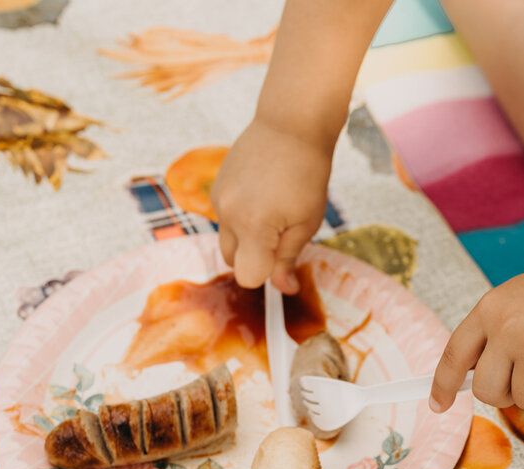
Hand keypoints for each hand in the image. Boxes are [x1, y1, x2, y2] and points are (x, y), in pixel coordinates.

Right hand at [212, 119, 331, 292]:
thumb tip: (283, 290)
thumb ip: (289, 258)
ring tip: (274, 210)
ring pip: (228, 241)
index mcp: (254, 227)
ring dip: (248, 239)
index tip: (284, 260)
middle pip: (234, 263)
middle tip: (283, 233)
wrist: (290, 124)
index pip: (248, 277)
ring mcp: (219, 200)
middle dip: (256, 259)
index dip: (267, 275)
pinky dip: (241, 218)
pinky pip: (225, 218)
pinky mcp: (216, 187)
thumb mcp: (307, 221)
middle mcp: (229, 215)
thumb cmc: (307, 173)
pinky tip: (262, 196)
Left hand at [429, 260, 523, 411]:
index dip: (442, 384)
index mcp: (490, 309)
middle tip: (523, 382)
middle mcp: (507, 325)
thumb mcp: (516, 302)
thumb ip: (490, 333)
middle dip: (503, 396)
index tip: (437, 404)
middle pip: (486, 390)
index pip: (455, 354)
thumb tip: (462, 377)